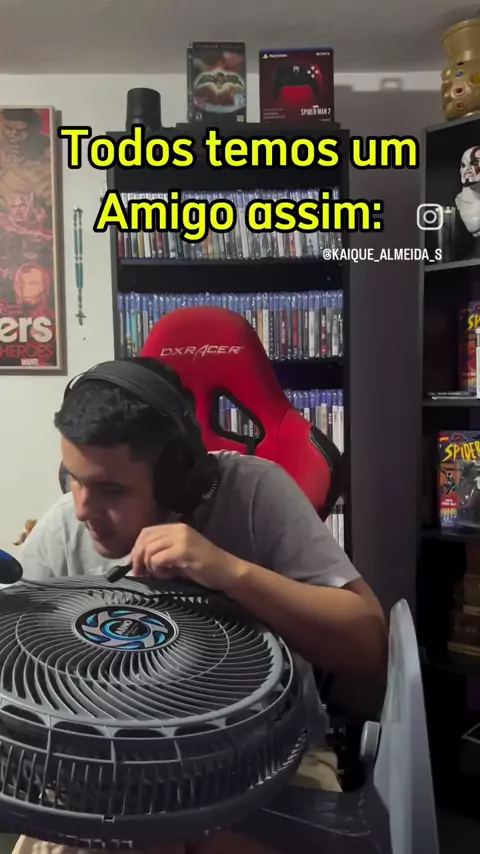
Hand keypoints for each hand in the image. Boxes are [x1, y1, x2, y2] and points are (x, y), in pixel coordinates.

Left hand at [129, 522, 246, 591]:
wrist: (229, 572)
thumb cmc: (206, 568)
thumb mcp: (181, 555)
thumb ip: (162, 553)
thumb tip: (138, 563)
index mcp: (177, 528)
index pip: (146, 532)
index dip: (136, 548)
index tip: (137, 566)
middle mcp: (178, 529)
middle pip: (145, 539)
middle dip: (138, 558)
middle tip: (141, 574)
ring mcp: (181, 539)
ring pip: (150, 549)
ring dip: (150, 565)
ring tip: (161, 575)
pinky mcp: (184, 551)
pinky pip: (158, 559)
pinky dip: (158, 570)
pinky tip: (169, 575)